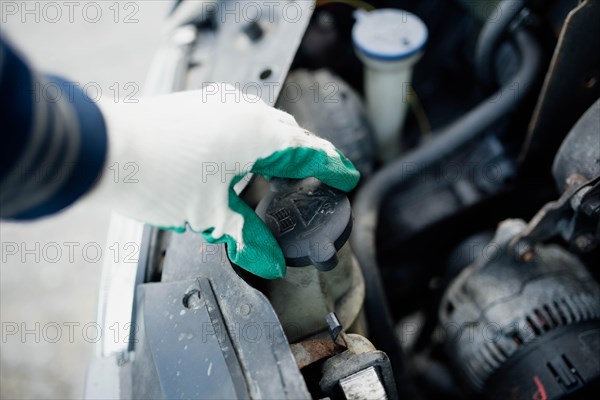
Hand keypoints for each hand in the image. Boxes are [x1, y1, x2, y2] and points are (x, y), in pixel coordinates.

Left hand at [89, 84, 359, 278]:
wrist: (104, 149)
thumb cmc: (158, 178)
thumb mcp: (211, 216)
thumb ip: (248, 237)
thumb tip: (271, 262)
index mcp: (259, 136)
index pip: (310, 150)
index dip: (332, 166)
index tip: (346, 175)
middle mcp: (245, 111)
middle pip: (291, 133)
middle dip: (307, 155)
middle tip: (318, 175)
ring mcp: (221, 101)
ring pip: (265, 122)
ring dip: (279, 143)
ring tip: (283, 168)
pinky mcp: (200, 102)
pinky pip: (241, 116)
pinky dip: (253, 135)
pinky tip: (243, 154)